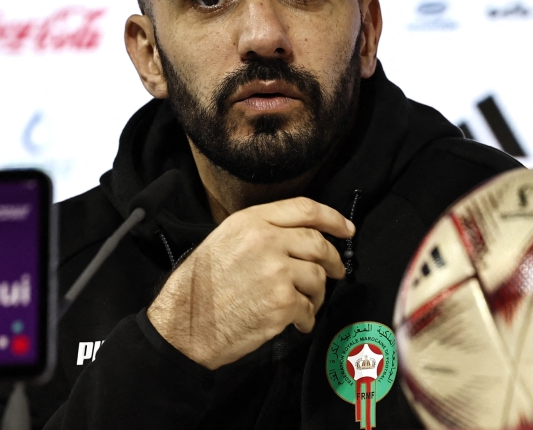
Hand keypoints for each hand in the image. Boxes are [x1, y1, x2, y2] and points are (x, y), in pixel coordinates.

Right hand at [146, 197, 354, 369]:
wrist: (186, 324)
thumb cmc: (199, 287)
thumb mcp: (224, 240)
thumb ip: (260, 232)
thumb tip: (296, 237)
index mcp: (251, 221)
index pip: (304, 208)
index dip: (332, 218)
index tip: (346, 229)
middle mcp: (267, 241)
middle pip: (318, 243)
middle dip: (333, 259)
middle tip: (337, 271)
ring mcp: (277, 272)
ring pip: (318, 277)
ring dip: (317, 294)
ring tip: (304, 304)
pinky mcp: (283, 303)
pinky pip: (309, 308)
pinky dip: (306, 318)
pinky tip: (296, 322)